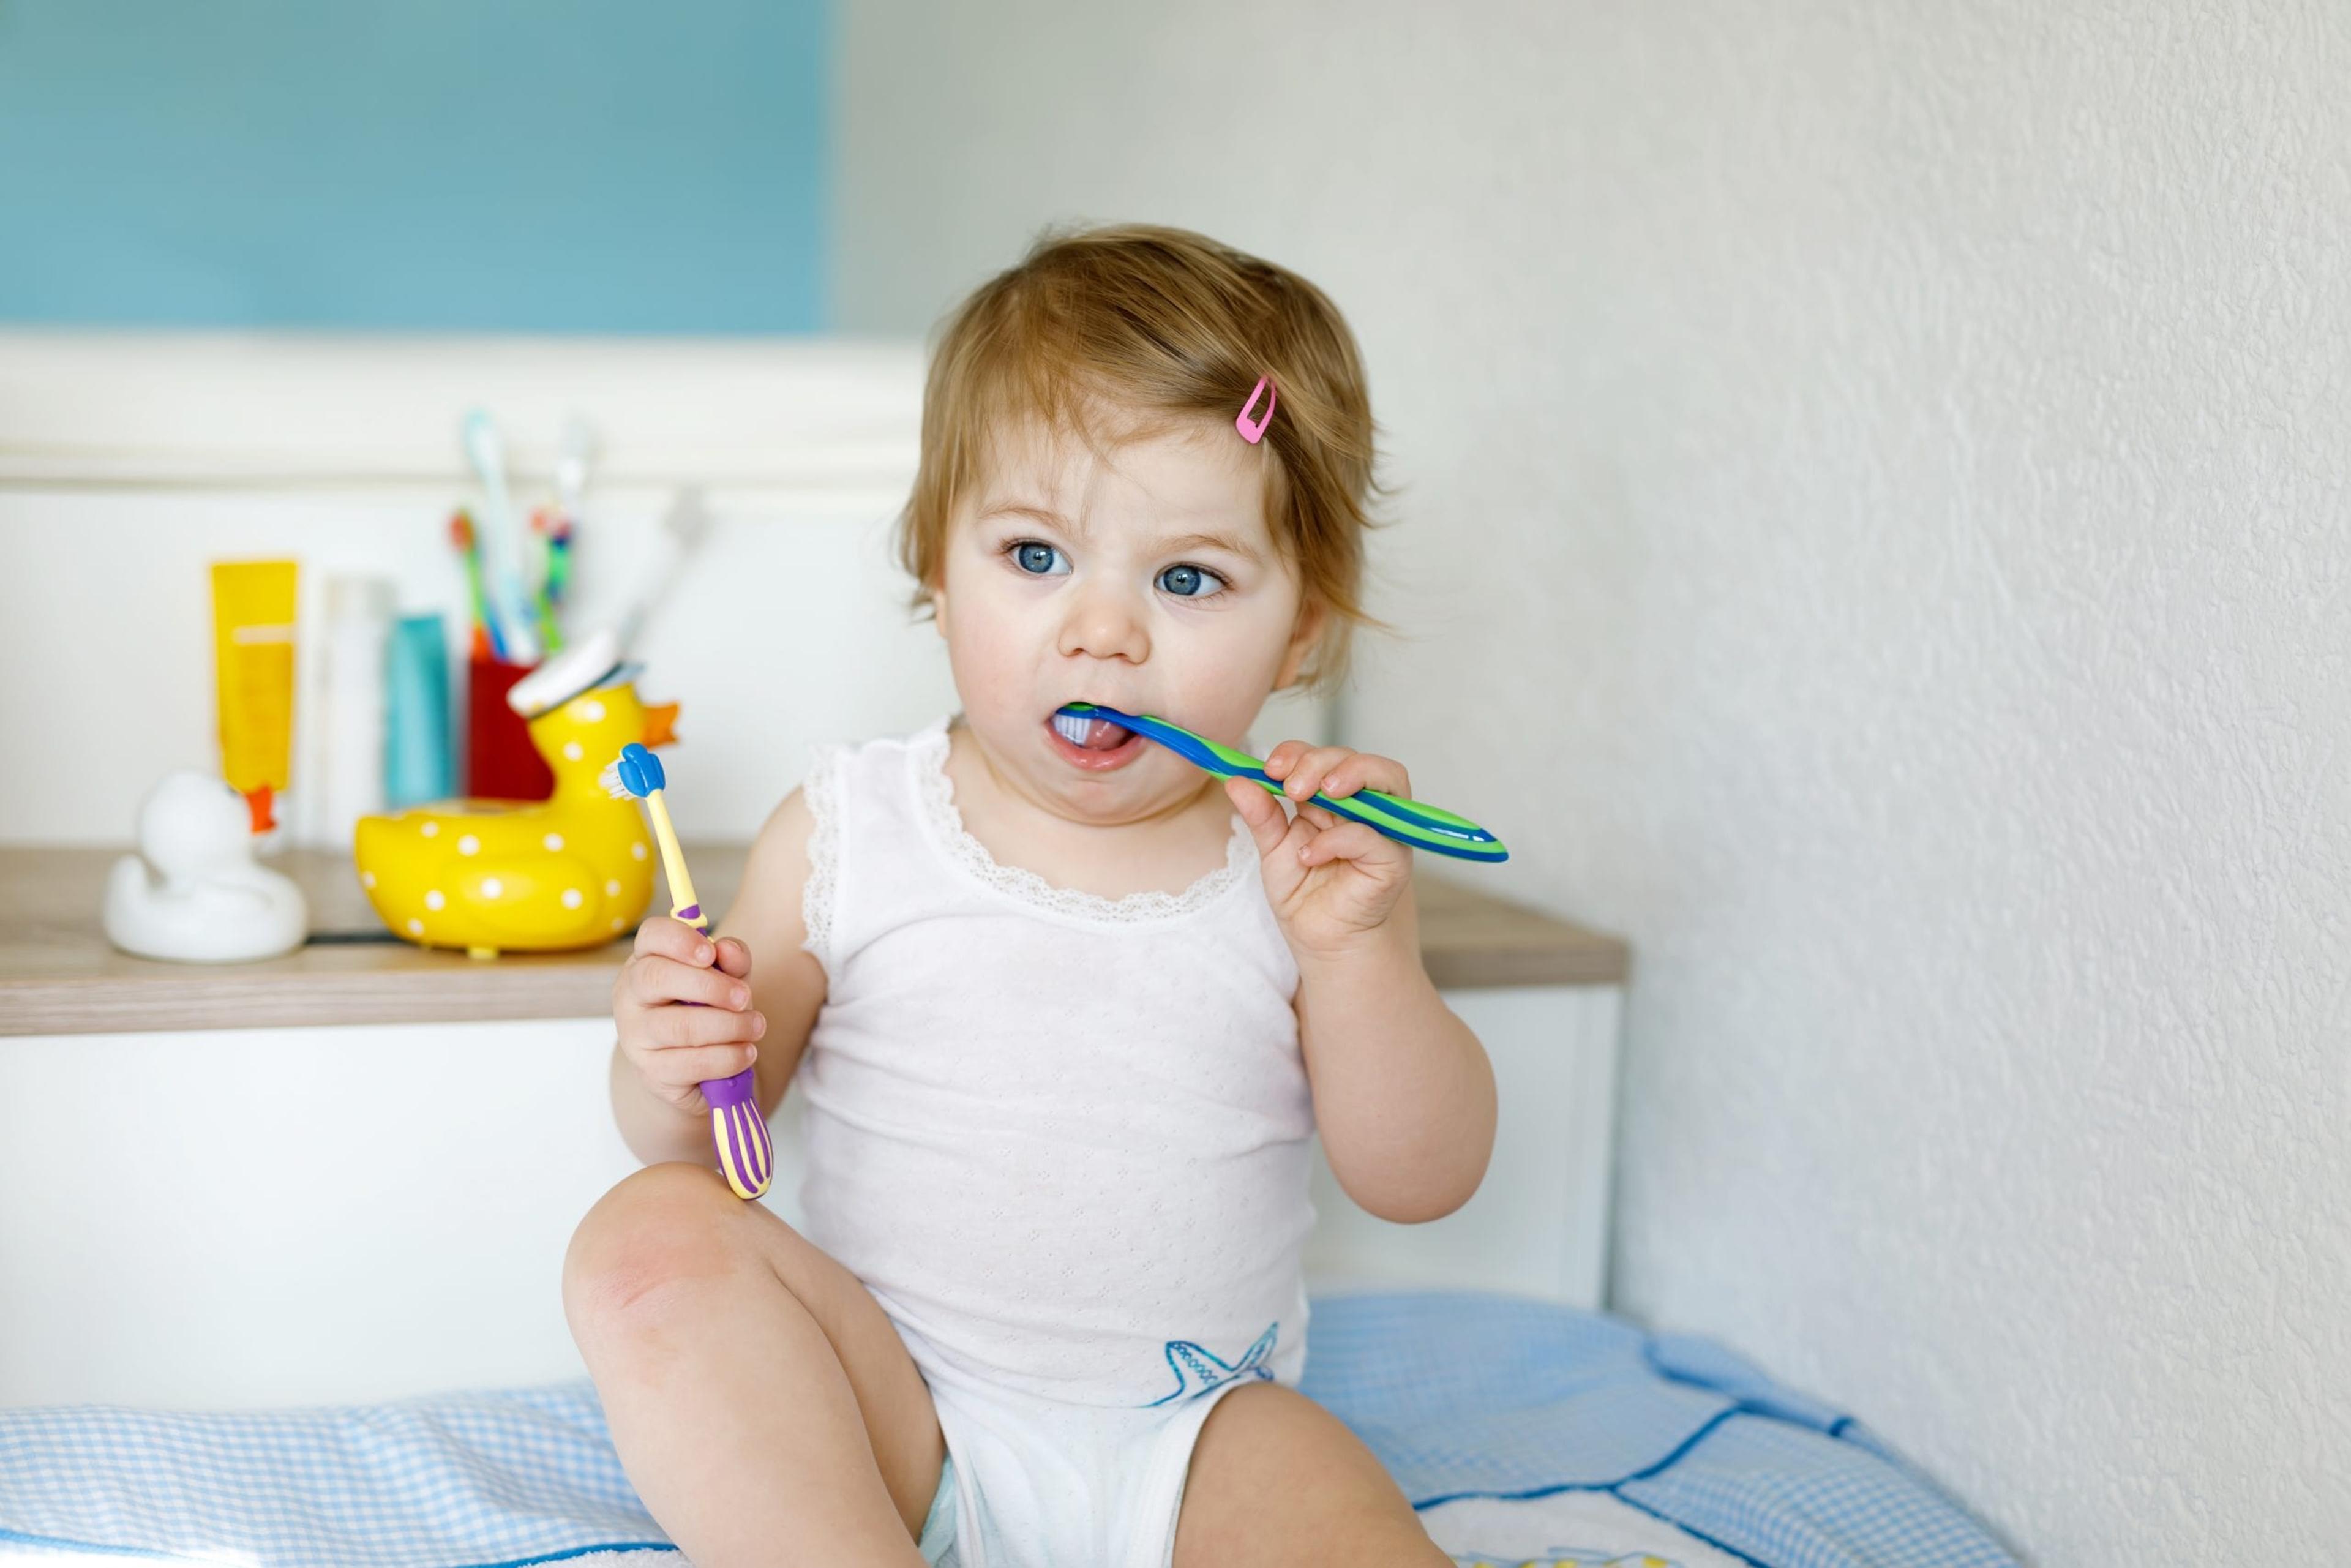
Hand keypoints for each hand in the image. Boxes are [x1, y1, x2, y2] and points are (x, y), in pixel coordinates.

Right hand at [613, 917, 764, 1116]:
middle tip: (745, 997)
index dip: (679, 940)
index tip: (710, 953)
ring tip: (756, 1027)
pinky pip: (690, 1063)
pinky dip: (726, 1058)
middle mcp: (631, 995)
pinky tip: (746, 1053)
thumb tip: (728, 950)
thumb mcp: (728, 978)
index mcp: (646, 960)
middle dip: (709, 986)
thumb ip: (732, 960)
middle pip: (657, 977)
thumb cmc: (710, 1009)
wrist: (702, 1068)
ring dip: (728, 1026)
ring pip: (679, 1026)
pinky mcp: (651, 1072)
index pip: (651, 936)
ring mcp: (636, 1036)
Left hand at [1226, 741, 1414, 961]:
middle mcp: (1365, 807)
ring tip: (1314, 794)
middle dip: (1319, 762)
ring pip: (1386, 777)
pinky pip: (1370, 835)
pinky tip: (1309, 855)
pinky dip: (1337, 839)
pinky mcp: (1393, 860)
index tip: (1269, 768)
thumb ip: (1261, 814)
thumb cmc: (1303, 894)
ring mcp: (1385, 830)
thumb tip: (1236, 780)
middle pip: (1355, 758)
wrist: (1319, 940)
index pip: (1324, 756)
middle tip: (1290, 787)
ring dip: (1348, 775)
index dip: (1298, 752)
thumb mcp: (1273, 849)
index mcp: (1335, 799)